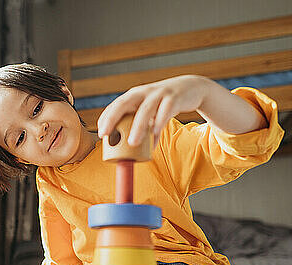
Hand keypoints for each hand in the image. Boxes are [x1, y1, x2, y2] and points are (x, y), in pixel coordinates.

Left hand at [97, 75, 211, 145]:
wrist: (190, 88)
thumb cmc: (164, 103)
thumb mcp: (149, 110)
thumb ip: (139, 125)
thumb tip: (129, 149)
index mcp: (134, 95)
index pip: (116, 105)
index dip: (106, 118)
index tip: (100, 133)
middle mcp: (143, 93)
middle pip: (124, 103)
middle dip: (112, 118)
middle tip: (105, 134)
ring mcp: (159, 94)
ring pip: (145, 110)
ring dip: (137, 127)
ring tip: (132, 143)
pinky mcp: (174, 99)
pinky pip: (165, 113)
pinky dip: (159, 126)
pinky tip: (154, 139)